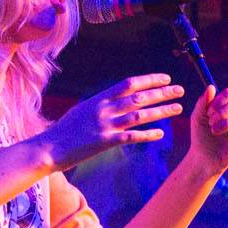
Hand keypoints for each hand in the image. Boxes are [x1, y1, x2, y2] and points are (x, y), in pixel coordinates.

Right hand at [42, 74, 185, 170]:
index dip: (149, 80)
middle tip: (180, 90)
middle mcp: (103, 109)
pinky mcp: (104, 142)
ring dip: (160, 111)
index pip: (129, 84)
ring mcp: (104, 125)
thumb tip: (114, 99)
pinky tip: (160, 134)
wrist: (47, 148)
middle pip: (138, 97)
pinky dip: (147, 134)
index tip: (166, 79)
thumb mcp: (82, 110)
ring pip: (139, 115)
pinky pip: (131, 136)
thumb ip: (100, 105)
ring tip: (177, 109)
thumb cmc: (64, 131)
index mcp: (99, 99)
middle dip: (161, 93)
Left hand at [189, 85, 227, 173]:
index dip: (219, 101)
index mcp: (226, 105)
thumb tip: (211, 87)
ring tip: (215, 131)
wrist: (203, 156)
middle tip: (211, 121)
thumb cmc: (201, 135)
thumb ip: (203, 102)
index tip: (208, 112)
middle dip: (225, 111)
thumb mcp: (197, 117)